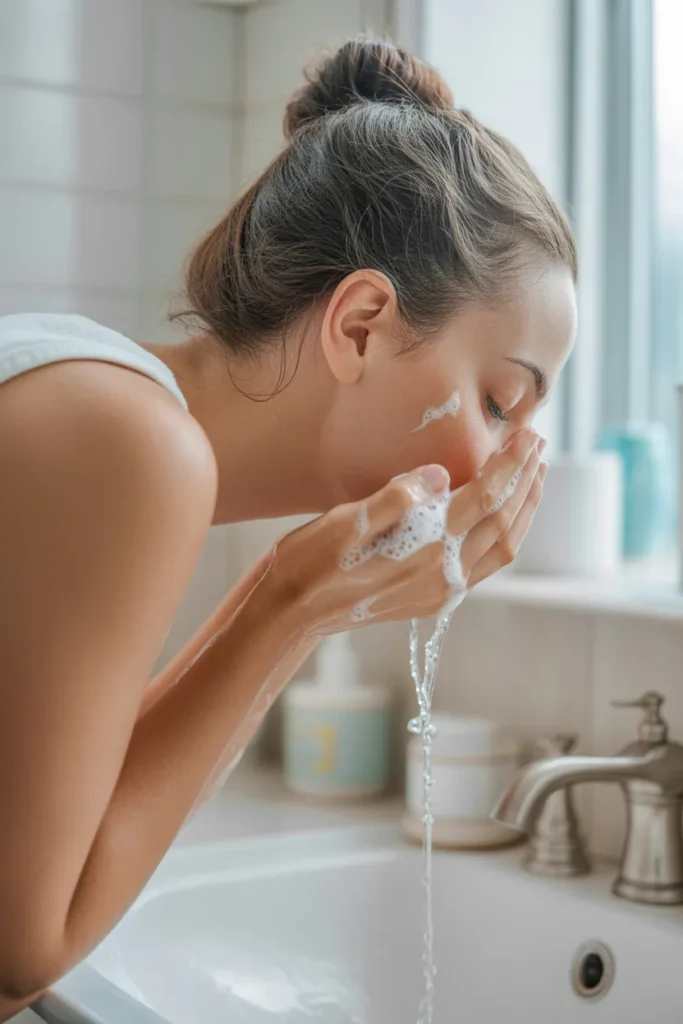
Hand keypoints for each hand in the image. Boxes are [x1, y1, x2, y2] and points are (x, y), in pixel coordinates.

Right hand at [266, 429, 544, 633]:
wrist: (290, 612)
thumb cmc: (309, 562)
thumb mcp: (344, 522)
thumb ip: (395, 498)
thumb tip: (439, 474)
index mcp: (424, 550)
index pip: (484, 499)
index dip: (509, 464)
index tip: (526, 434)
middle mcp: (442, 576)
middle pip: (504, 523)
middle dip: (525, 481)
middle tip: (537, 443)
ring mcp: (440, 591)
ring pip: (502, 548)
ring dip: (523, 509)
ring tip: (532, 474)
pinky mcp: (432, 599)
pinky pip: (485, 564)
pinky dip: (505, 534)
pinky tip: (503, 515)